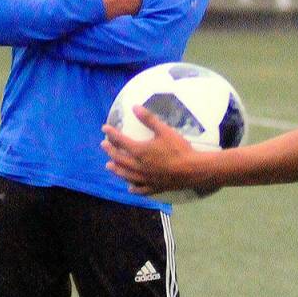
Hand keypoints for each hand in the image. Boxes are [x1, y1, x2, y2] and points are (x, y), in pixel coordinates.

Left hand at [101, 104, 215, 195]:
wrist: (193, 169)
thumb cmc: (179, 149)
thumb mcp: (164, 130)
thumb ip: (149, 119)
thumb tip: (135, 107)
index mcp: (140, 151)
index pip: (121, 141)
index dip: (112, 134)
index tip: (104, 128)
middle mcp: (138, 166)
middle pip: (120, 159)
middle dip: (110, 151)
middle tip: (104, 145)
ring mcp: (145, 179)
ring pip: (126, 175)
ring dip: (116, 169)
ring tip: (109, 165)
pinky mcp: (154, 187)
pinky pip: (140, 189)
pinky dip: (133, 188)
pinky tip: (130, 187)